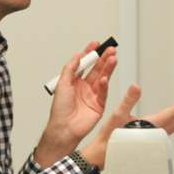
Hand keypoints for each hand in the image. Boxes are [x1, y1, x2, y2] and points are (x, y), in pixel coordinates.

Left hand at [35, 42, 117, 166]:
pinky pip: (103, 92)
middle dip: (103, 58)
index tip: (95, 44)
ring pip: (103, 78)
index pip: (84, 64)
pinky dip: (105, 85)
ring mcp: (93, 95)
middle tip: (110, 49)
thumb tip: (77, 56)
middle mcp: (85, 87)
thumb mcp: (62, 84)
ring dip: (108, 68)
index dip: (90, 53)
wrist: (64, 128)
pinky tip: (105, 78)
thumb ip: (70, 69)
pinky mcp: (99, 105)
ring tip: (113, 58)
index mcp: (74, 81)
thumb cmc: (60, 110)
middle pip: (96, 69)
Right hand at [80, 85, 173, 168]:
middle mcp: (156, 133)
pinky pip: (170, 130)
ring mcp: (155, 138)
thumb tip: (136, 86)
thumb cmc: (110, 137)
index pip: (173, 113)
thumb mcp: (118, 114)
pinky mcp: (151, 141)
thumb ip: (129, 100)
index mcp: (151, 125)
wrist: (104, 155)